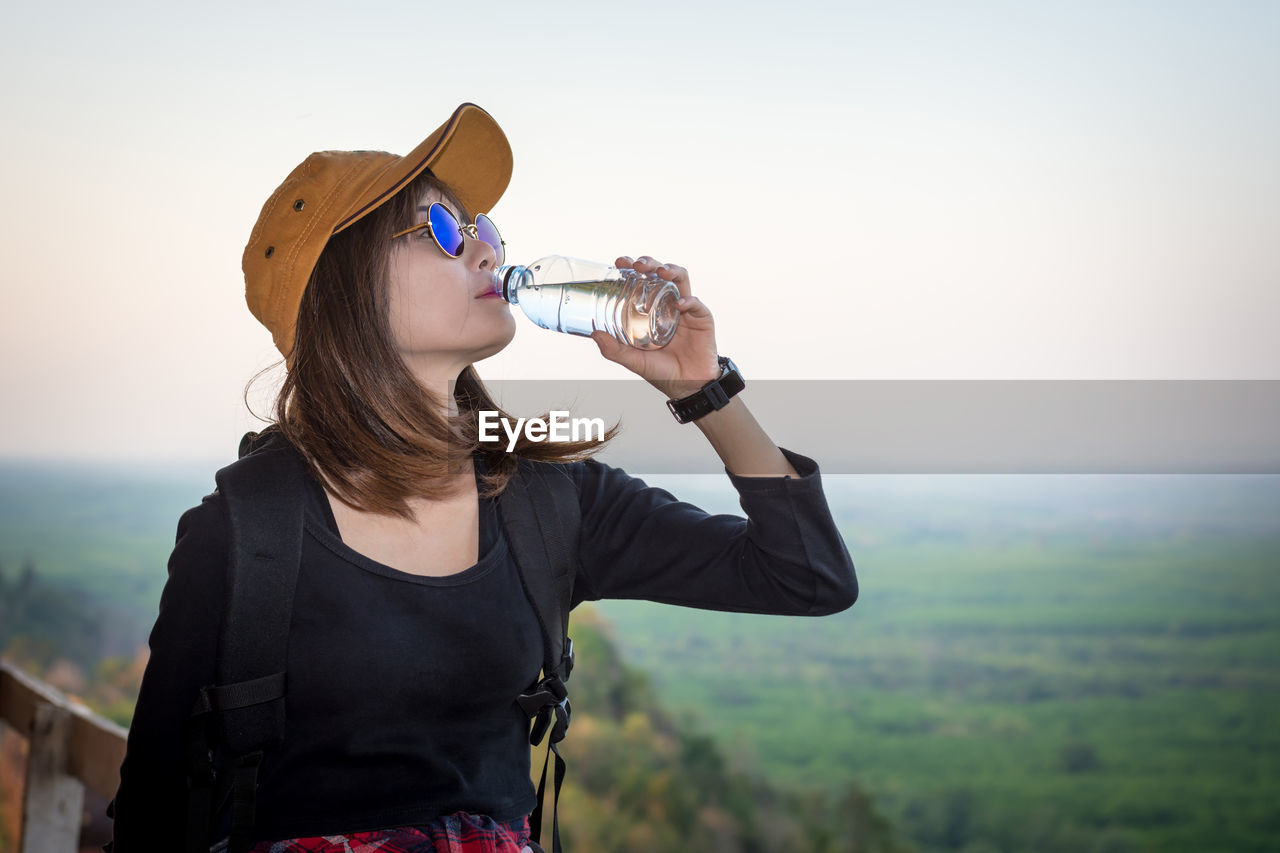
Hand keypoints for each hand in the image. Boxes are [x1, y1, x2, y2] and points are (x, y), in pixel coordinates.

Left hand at [590, 255, 720, 399]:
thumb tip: (594, 333)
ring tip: (661, 271)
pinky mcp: (702, 318)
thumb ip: (614, 350)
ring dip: (671, 270)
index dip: (631, 268)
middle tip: (638, 265)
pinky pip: (695, 303)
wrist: (689, 386)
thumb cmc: (662, 372)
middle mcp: (667, 304)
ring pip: (680, 279)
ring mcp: (685, 309)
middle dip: (649, 263)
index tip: (619, 262)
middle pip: (660, 273)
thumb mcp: (633, 361)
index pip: (641, 281)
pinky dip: (688, 300)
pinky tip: (678, 305)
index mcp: (650, 309)